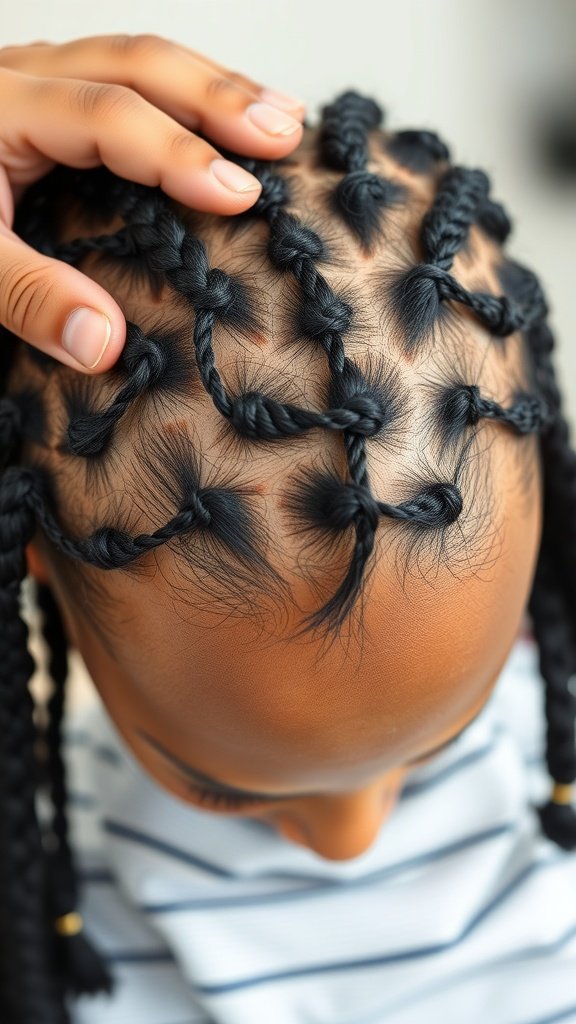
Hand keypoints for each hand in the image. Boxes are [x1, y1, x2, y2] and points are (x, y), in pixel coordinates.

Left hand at [0, 34, 304, 371]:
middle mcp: (24, 77)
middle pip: (136, 62)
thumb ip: (25, 297)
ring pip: (139, 59)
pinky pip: (129, 78)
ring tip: (284, 121)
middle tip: (284, 135)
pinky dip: (188, 97)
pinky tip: (227, 120)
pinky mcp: (48, 97)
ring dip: (215, 87)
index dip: (177, 154)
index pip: (107, 116)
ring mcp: (38, 79)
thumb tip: (104, 345)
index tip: (240, 195)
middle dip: (218, 96)